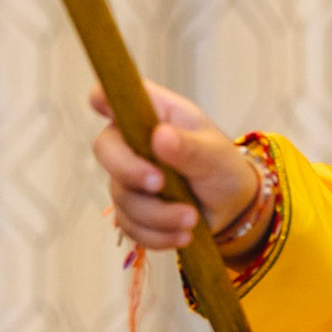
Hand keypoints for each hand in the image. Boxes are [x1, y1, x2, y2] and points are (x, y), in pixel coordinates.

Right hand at [90, 84, 258, 250]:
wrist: (231, 208)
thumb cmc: (222, 167)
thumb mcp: (215, 154)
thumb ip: (189, 147)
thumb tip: (160, 137)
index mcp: (152, 115)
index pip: (115, 97)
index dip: (103, 99)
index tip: (100, 104)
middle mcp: (131, 143)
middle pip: (105, 150)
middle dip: (130, 171)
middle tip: (159, 184)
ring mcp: (127, 177)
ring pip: (122, 196)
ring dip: (158, 214)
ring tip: (192, 219)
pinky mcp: (131, 211)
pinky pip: (131, 226)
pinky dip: (158, 234)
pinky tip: (183, 234)